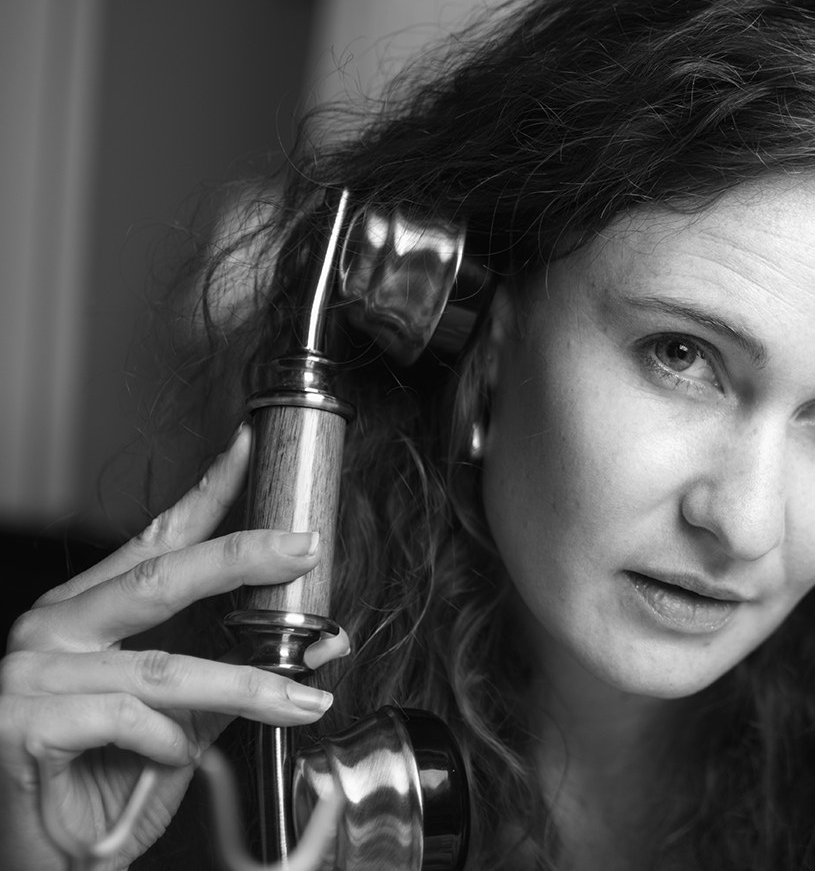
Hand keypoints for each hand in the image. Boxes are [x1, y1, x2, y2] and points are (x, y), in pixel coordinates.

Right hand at [0, 426, 349, 869]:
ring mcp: (27, 675)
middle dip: (243, 558)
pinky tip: (168, 764)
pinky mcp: (19, 725)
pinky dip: (166, 746)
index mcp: (83, 615)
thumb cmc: (110, 786)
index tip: (247, 448)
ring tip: (299, 702)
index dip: (204, 492)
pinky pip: (126, 720)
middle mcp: (50, 631)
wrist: (57, 865)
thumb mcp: (187, 721)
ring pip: (164, 668)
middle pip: (161, 579)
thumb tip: (322, 643)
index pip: (152, 540)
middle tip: (304, 548)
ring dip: (246, 688)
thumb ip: (242, 677)